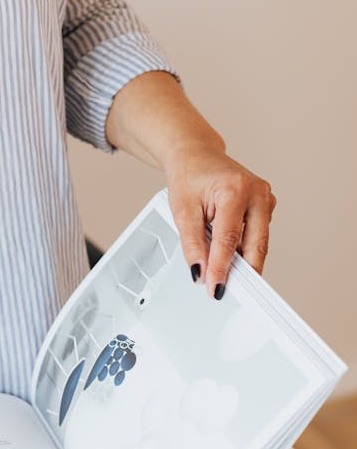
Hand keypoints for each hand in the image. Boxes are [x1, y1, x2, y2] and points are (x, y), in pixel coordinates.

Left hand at [165, 146, 275, 298]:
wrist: (196, 156)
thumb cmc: (189, 177)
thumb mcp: (182, 211)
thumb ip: (192, 244)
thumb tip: (200, 272)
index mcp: (236, 189)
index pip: (229, 239)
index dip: (222, 267)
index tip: (216, 288)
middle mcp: (257, 193)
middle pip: (254, 244)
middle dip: (242, 271)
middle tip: (228, 292)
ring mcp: (265, 199)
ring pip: (258, 242)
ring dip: (243, 261)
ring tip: (226, 276)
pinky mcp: (265, 206)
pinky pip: (257, 236)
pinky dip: (244, 249)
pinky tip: (231, 257)